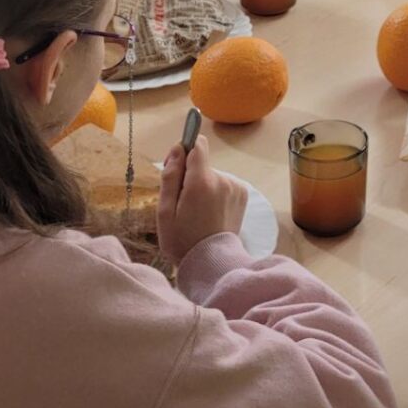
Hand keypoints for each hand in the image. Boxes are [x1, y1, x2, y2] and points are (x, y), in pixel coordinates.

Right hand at [157, 135, 247, 263]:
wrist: (211, 262)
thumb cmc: (181, 239)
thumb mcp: (165, 210)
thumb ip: (171, 176)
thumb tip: (178, 148)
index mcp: (202, 182)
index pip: (198, 145)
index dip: (184, 152)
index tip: (175, 169)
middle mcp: (223, 180)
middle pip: (202, 164)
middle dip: (190, 177)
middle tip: (182, 205)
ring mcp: (236, 187)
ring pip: (211, 176)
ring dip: (203, 188)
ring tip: (196, 214)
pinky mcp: (243, 195)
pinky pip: (223, 185)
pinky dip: (215, 194)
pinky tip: (210, 214)